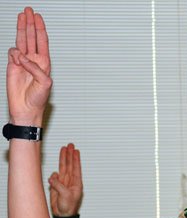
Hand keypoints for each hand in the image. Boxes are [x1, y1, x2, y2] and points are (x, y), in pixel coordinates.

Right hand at [6, 7, 50, 125]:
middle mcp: (34, 60)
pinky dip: (14, 52)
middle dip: (30, 23)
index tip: (38, 17)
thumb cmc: (38, 99)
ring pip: (21, 41)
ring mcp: (22, 62)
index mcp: (44, 63)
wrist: (26, 109)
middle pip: (32, 36)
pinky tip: (17, 57)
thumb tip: (23, 57)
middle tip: (29, 11)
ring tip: (22, 16)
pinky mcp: (12, 66)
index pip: (42, 41)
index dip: (40, 28)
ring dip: (22, 28)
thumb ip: (36, 68)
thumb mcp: (45, 83)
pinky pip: (12, 53)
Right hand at [48, 144, 82, 216]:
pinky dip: (53, 176)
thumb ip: (59, 185)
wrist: (62, 214)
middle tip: (70, 145)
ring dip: (63, 158)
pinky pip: (54, 177)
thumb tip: (53, 178)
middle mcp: (70, 181)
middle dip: (69, 154)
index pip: (76, 167)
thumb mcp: (66, 195)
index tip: (76, 150)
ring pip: (62, 167)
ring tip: (63, 149)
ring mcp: (63, 182)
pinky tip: (53, 178)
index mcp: (77, 183)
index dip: (75, 158)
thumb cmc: (68, 207)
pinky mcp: (56, 185)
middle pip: (69, 164)